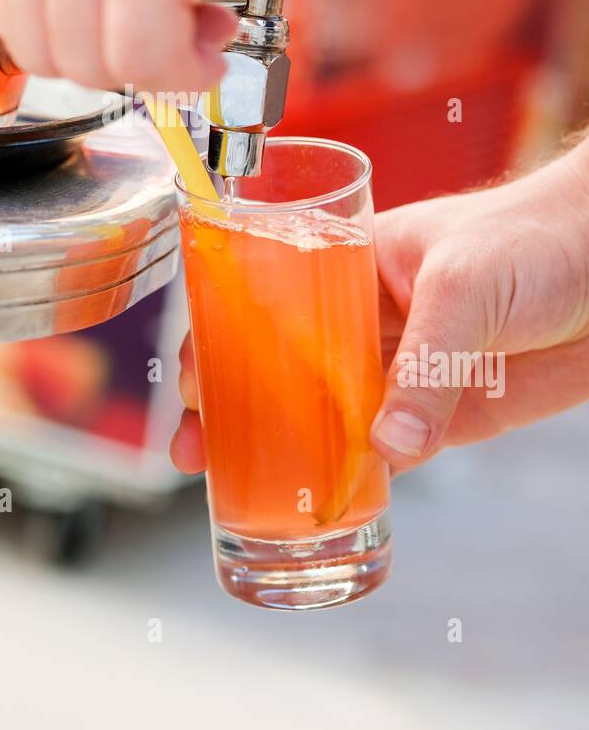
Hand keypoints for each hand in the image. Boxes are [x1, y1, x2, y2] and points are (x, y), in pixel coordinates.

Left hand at [0, 0, 378, 94]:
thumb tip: (92, 28)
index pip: (14, 16)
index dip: (82, 44)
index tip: (135, 29)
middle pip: (46, 54)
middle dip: (120, 63)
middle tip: (182, 30)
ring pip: (93, 67)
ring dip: (161, 68)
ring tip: (210, 21)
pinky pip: (146, 59)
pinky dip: (187, 70)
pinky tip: (222, 33)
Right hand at [171, 140, 588, 473]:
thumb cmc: (541, 235)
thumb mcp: (469, 281)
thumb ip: (428, 362)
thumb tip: (387, 444)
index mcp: (355, 259)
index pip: (270, 295)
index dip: (222, 335)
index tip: (189, 377)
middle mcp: (371, 316)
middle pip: (286, 362)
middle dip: (234, 400)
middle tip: (194, 445)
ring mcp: (408, 367)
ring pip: (329, 411)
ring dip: (284, 444)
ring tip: (236, 481)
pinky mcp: (449, 411)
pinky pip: (391, 448)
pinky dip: (358, 474)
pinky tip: (326, 495)